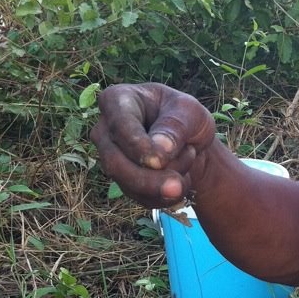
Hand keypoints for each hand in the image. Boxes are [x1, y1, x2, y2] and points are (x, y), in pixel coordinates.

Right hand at [91, 83, 215, 207]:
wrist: (192, 142)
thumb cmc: (186, 117)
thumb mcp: (190, 112)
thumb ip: (175, 127)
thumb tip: (159, 150)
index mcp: (117, 100)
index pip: (119, 126)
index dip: (138, 147)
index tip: (159, 161)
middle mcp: (105, 130)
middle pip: (115, 162)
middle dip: (149, 179)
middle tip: (178, 186)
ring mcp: (110, 157)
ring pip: (127, 183)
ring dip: (164, 183)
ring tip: (190, 158)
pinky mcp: (122, 181)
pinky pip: (139, 198)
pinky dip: (165, 195)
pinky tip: (182, 177)